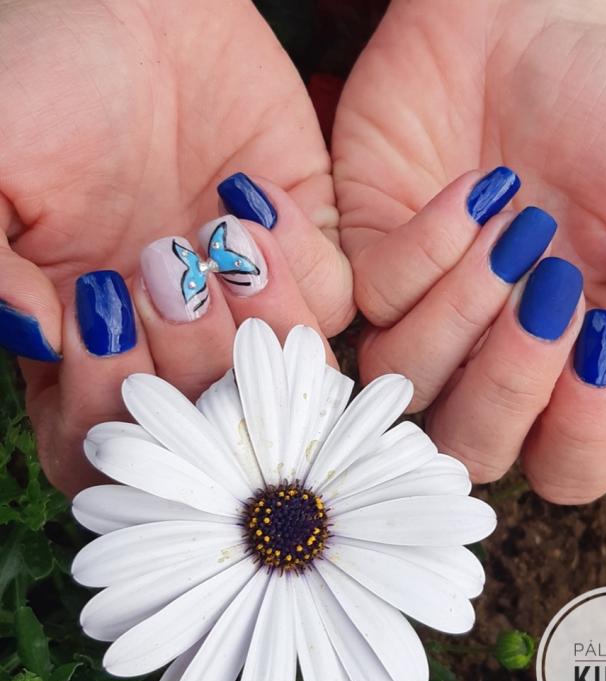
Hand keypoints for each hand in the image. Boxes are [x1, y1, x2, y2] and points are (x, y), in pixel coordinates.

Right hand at [0, 0, 352, 493]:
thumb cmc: (36, 77)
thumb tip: (34, 336)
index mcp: (87, 346)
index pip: (108, 443)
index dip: (112, 412)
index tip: (100, 316)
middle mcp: (172, 338)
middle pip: (210, 424)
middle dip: (194, 358)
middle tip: (160, 265)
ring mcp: (243, 300)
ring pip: (284, 376)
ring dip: (259, 322)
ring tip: (218, 237)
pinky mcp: (304, 249)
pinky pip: (336, 302)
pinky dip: (302, 264)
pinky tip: (250, 198)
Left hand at [332, 0, 605, 502]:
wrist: (526, 30)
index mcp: (571, 365)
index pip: (567, 465)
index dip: (580, 431)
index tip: (600, 334)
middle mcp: (489, 360)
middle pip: (472, 449)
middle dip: (510, 384)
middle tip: (551, 290)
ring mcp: (421, 319)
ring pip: (407, 383)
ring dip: (466, 310)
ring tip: (516, 225)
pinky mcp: (366, 271)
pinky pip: (374, 302)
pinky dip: (428, 249)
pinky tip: (475, 191)